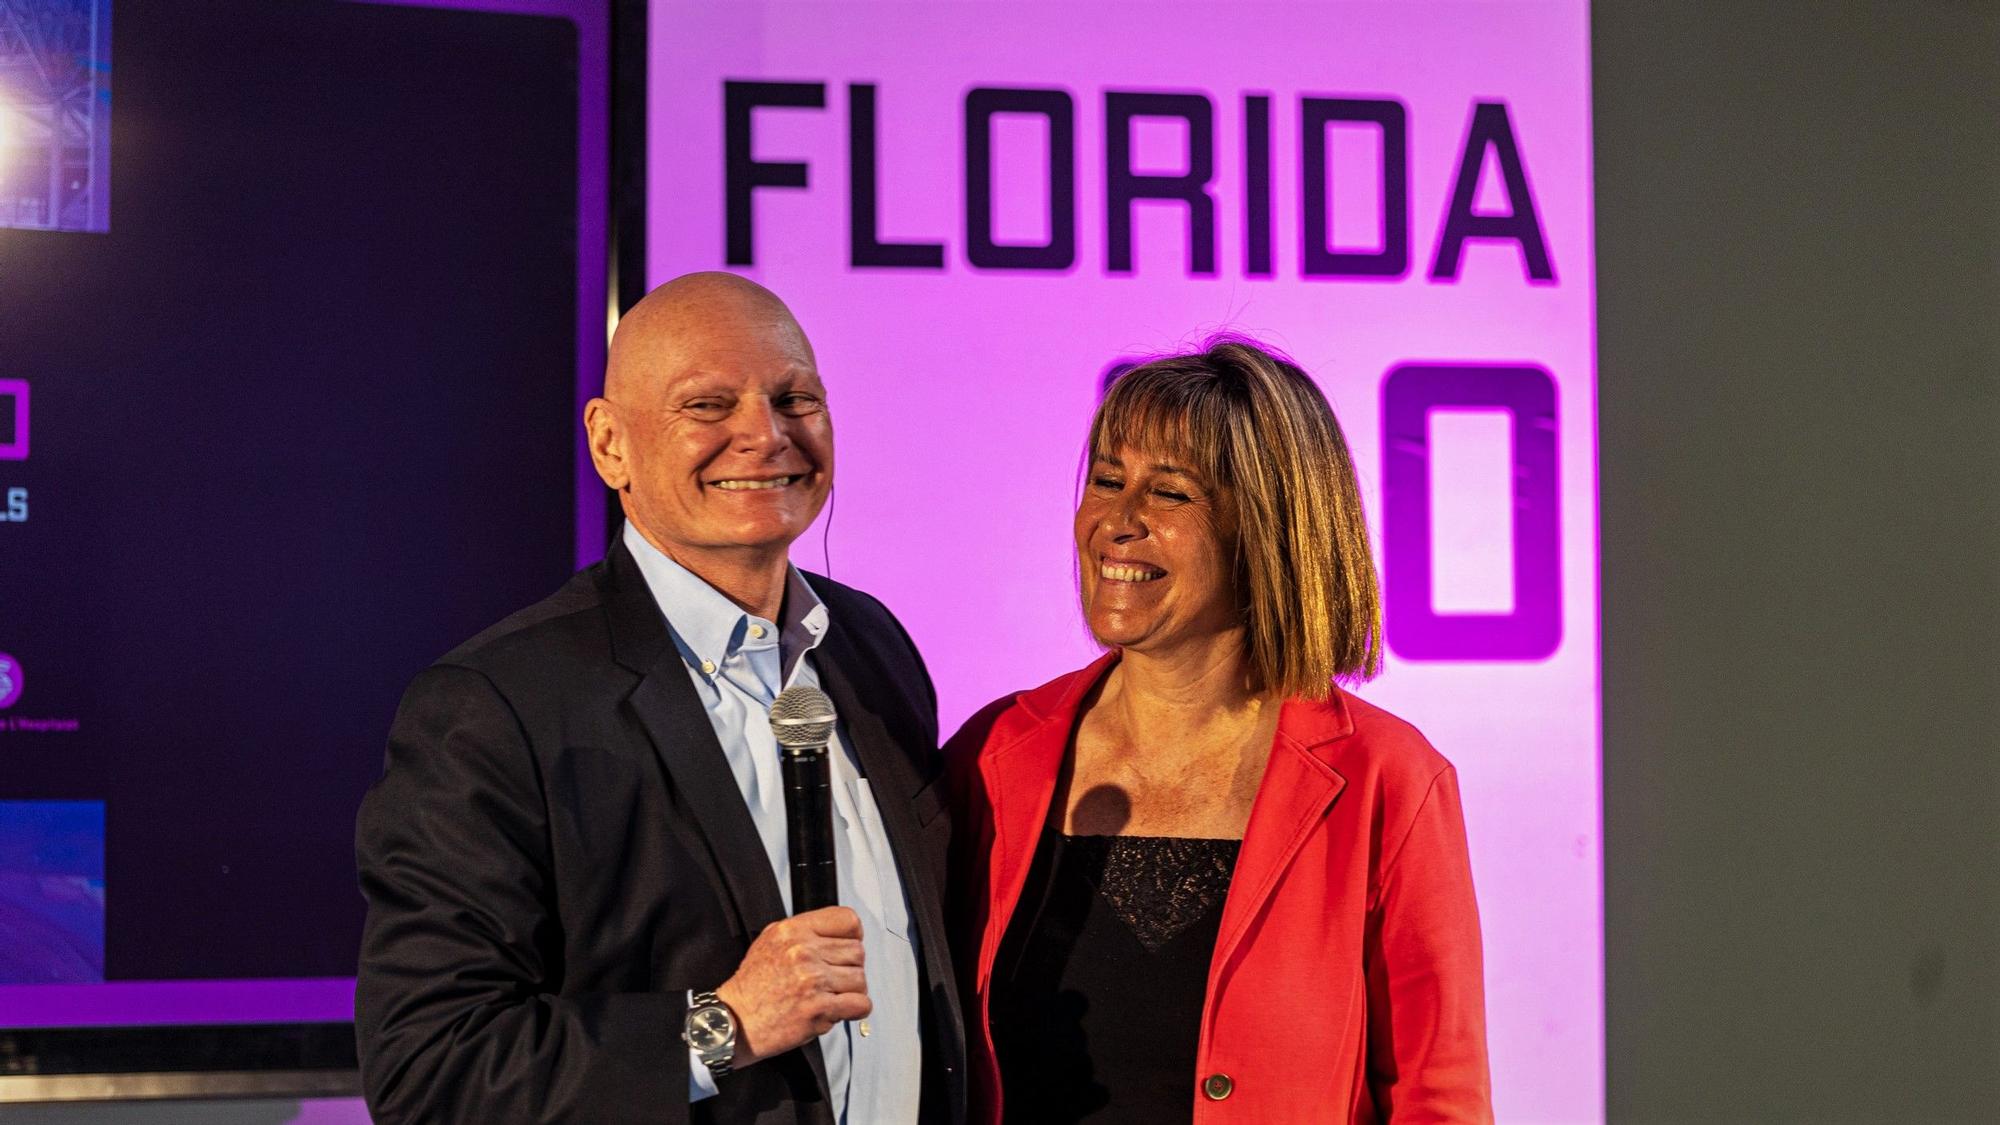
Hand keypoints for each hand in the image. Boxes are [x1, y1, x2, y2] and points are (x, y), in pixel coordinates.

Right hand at [715, 906, 869, 1067]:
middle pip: (857, 951)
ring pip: (860, 978)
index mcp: (793, 931)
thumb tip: (834, 932)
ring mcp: (812, 980)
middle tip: (834, 978)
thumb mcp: (770, 941)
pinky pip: (861, 1003)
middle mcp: (803, 952)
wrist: (735, 1021)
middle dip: (850, 967)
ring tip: (832, 995)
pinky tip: (841, 1009)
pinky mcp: (819, 1008)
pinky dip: (856, 1009)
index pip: (847, 920)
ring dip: (852, 990)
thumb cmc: (752, 986)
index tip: (847, 946)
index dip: (853, 935)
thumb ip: (803, 932)